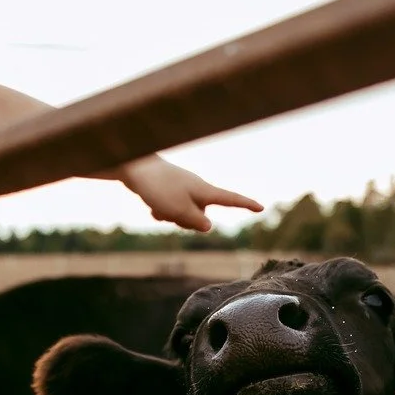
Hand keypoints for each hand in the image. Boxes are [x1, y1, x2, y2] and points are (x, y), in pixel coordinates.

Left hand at [117, 156, 260, 231]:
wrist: (132, 167)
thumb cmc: (158, 188)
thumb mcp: (180, 211)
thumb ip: (196, 222)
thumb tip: (208, 227)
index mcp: (204, 191)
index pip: (230, 199)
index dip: (246, 204)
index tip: (261, 207)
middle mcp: (196, 190)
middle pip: (199, 217)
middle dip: (185, 222)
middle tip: (169, 210)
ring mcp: (182, 190)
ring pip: (182, 215)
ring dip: (170, 216)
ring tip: (158, 204)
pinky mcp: (169, 191)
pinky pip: (169, 209)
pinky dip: (161, 211)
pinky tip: (151, 205)